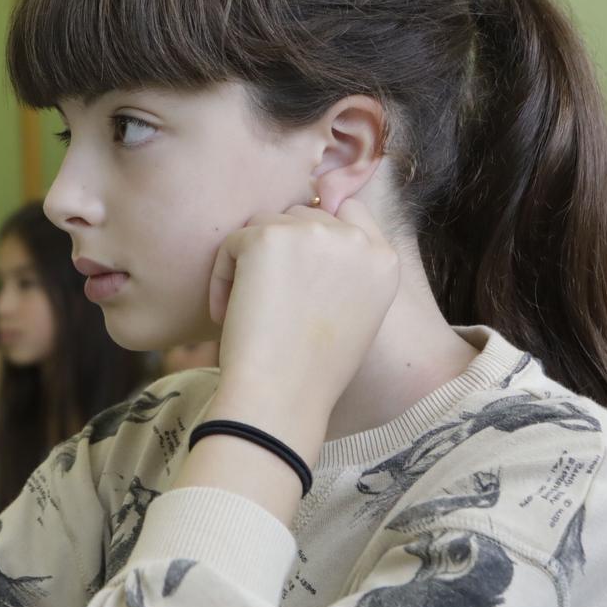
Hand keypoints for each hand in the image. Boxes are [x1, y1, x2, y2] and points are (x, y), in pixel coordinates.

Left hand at [208, 200, 400, 457]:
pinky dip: (223, 275)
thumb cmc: (312, 371)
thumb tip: (310, 238)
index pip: (350, 210)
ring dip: (251, 261)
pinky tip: (229, 314)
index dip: (316, 234)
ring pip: (267, 223)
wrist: (282, 396)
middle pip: (304, 215)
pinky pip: (234, 241)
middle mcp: (355, 239)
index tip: (295, 269)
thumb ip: (347, 271)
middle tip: (268, 301)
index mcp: (384, 260)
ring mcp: (313, 233)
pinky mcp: (268, 237)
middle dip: (281, 250)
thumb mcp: (356, 315)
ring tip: (247, 310)